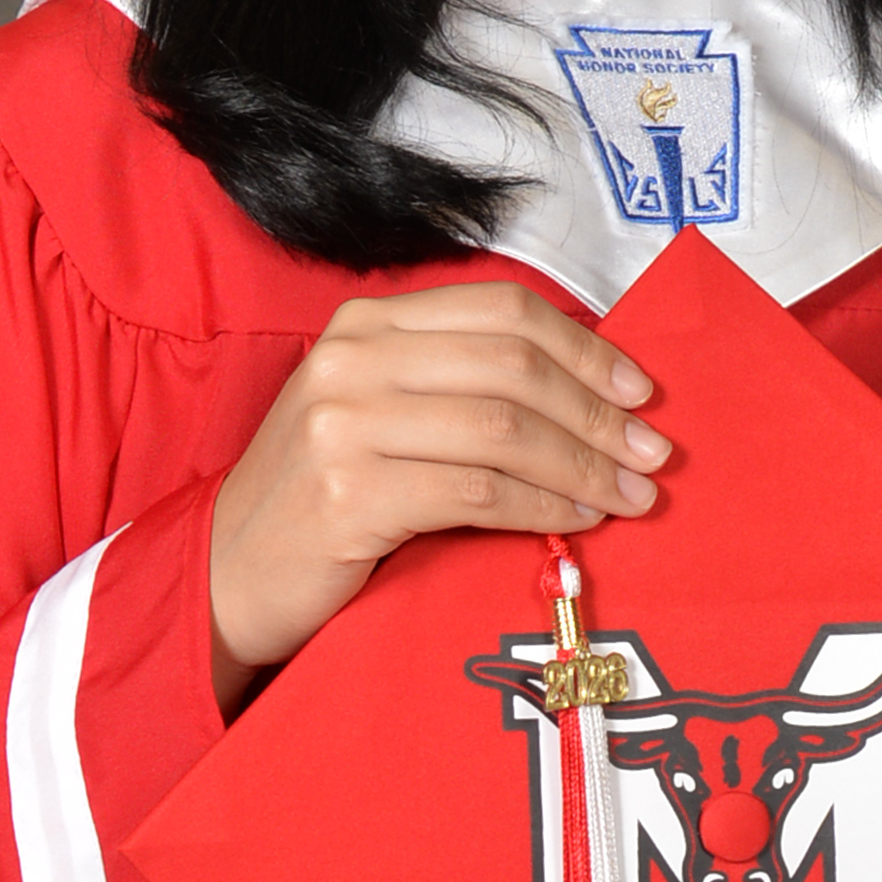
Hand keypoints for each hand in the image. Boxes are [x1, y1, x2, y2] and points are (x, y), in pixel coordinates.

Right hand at [208, 282, 670, 703]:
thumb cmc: (324, 495)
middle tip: (652, 452)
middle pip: (511, 366)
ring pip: (503, 429)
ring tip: (629, 494)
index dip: (583, 347)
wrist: (229, 570)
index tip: (638, 391)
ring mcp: (343, 423)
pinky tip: (575, 521)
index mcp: (369, 323)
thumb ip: (459, 385)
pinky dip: (541, 507)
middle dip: (595, 412)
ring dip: (582, 465)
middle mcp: (352, 359)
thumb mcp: (382, 412)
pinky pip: (477, 493)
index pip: (502, 311)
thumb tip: (590, 393)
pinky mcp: (348, 494)